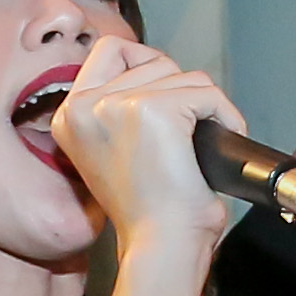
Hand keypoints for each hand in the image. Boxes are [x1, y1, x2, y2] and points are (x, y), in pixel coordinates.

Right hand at [42, 36, 247, 263]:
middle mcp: (84, 106)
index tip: (167, 96)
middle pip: (151, 59)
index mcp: (69, 116)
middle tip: (188, 131)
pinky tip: (223, 138)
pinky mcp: (154, 109)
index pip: (109, 51)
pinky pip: (206, 92)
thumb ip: (119, 109)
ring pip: (182, 74)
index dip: (146, 64)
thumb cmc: (148, 212)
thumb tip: (156, 73)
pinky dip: (226, 114)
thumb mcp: (113, 151)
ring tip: (203, 143)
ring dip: (204, 104)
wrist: (161, 245)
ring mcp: (116, 104)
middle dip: (179, 89)